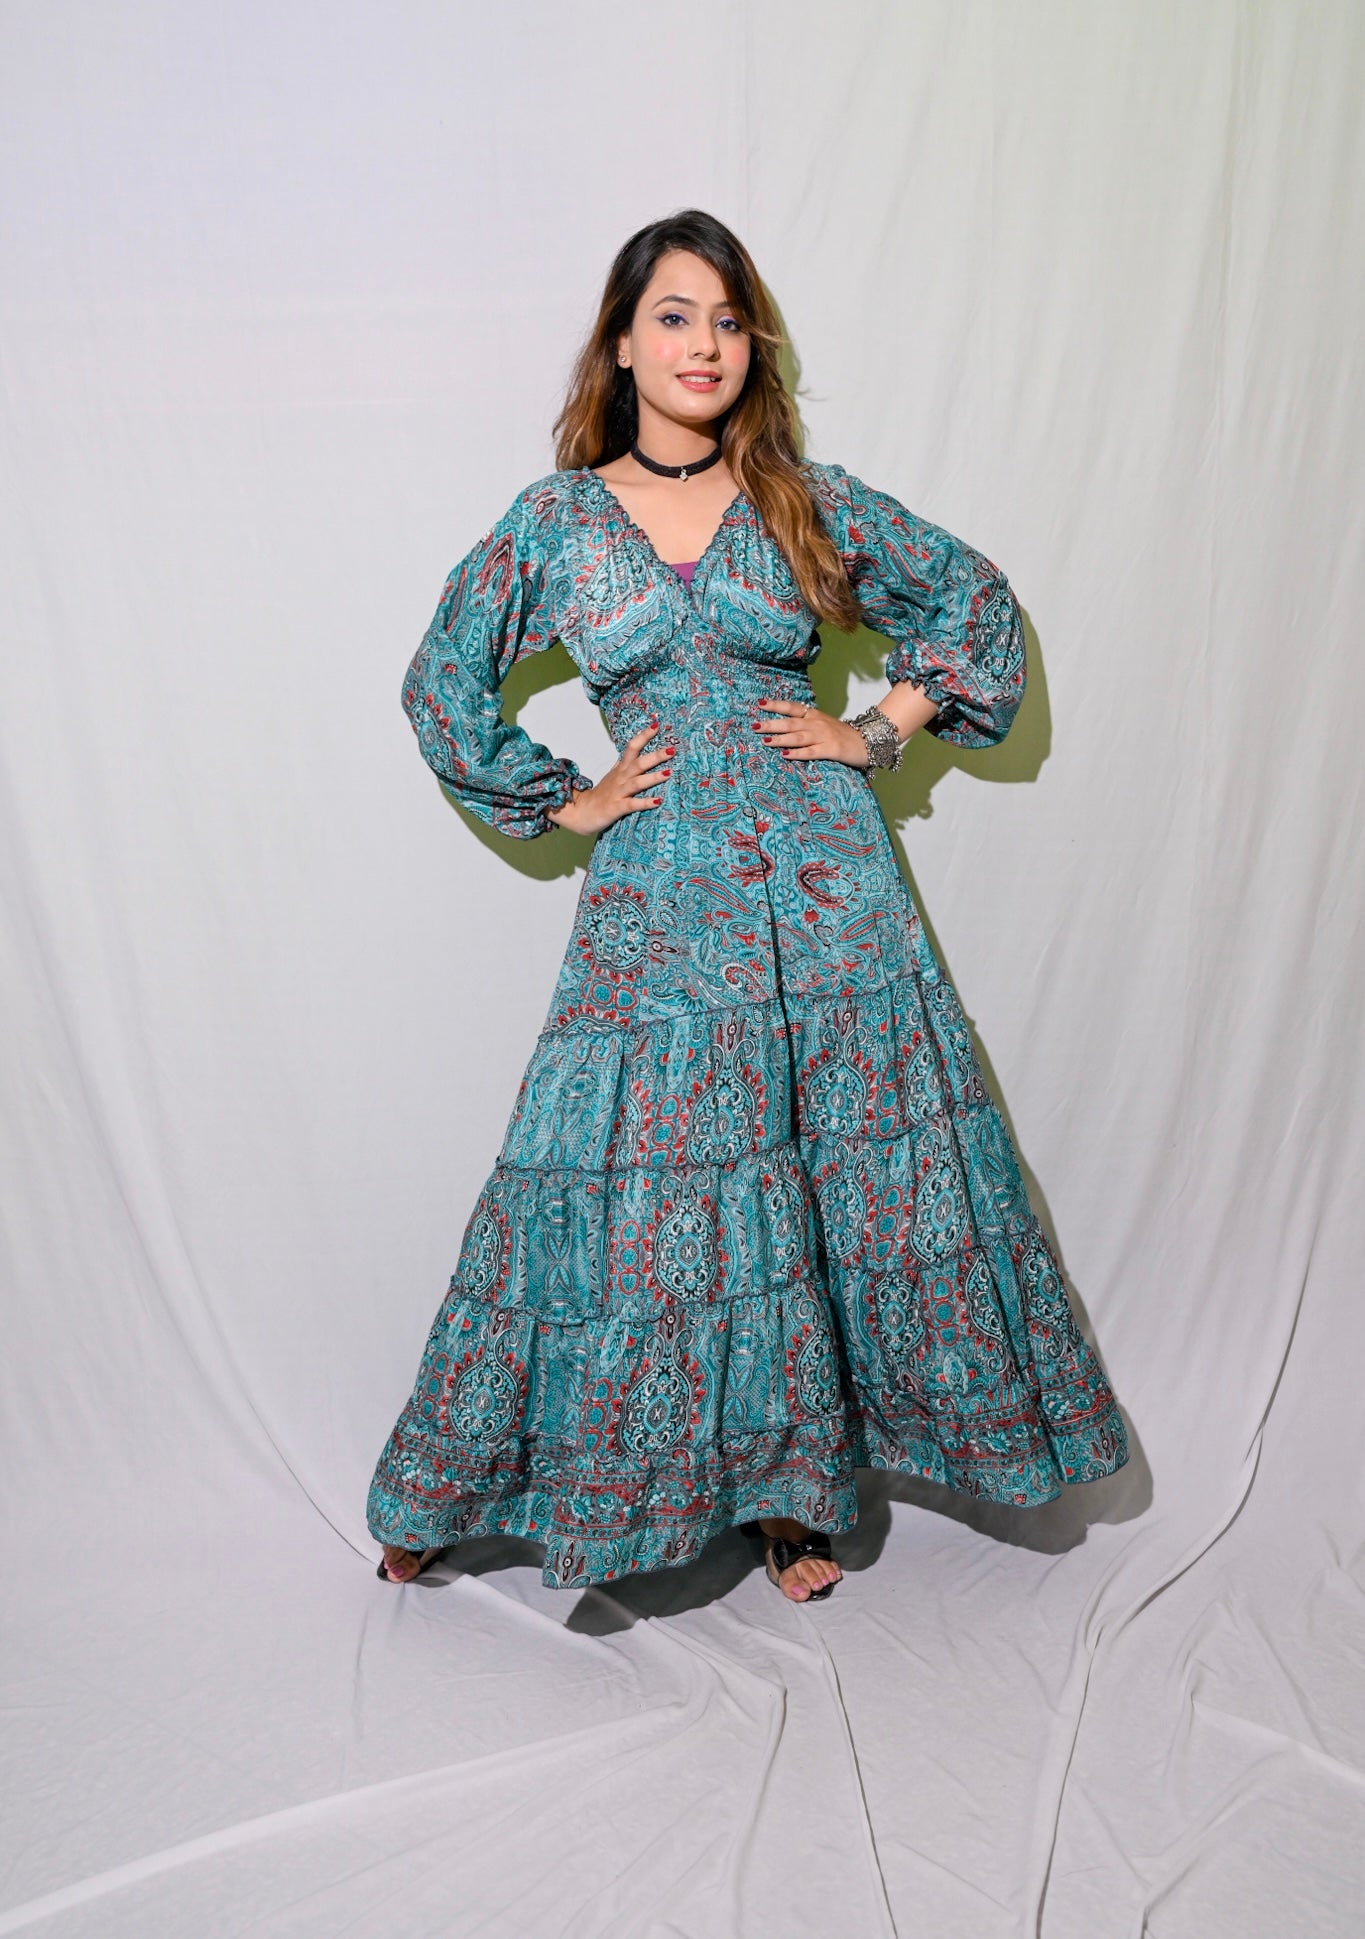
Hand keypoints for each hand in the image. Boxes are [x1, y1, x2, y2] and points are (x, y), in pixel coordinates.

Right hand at [548, 722, 672, 834]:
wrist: (581, 811)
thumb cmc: (601, 795)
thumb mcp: (612, 775)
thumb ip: (623, 764)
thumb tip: (633, 750)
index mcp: (621, 769)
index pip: (632, 748)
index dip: (644, 736)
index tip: (657, 725)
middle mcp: (621, 778)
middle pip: (639, 763)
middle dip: (656, 756)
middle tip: (672, 749)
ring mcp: (619, 792)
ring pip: (638, 782)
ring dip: (653, 777)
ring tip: (669, 772)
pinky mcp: (617, 808)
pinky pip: (633, 804)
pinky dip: (645, 802)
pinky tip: (658, 801)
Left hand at [752, 697, 871, 767]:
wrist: (867, 741)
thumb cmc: (842, 734)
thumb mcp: (824, 723)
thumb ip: (806, 723)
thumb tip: (783, 725)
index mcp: (814, 715)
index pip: (792, 707)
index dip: (776, 705)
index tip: (760, 704)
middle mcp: (817, 723)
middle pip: (790, 722)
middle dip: (771, 724)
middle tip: (754, 726)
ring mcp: (824, 736)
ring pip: (797, 737)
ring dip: (780, 739)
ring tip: (764, 741)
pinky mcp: (831, 750)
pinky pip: (810, 752)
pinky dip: (796, 753)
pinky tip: (784, 755)